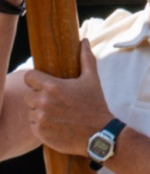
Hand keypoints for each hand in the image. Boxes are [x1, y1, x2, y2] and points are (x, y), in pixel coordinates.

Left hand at [23, 40, 114, 155]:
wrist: (98, 133)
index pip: (28, 77)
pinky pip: (32, 125)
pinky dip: (41, 125)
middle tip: (54, 100)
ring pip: (30, 111)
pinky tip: (55, 123)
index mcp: (53, 86)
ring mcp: (40, 118)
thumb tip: (84, 41)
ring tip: (57, 113)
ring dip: (39, 111)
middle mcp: (43, 102)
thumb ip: (86, 58)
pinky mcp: (40, 133)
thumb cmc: (95, 104)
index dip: (35, 79)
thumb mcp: (92, 79)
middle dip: (38, 97)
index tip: (42, 83)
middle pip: (28, 95)